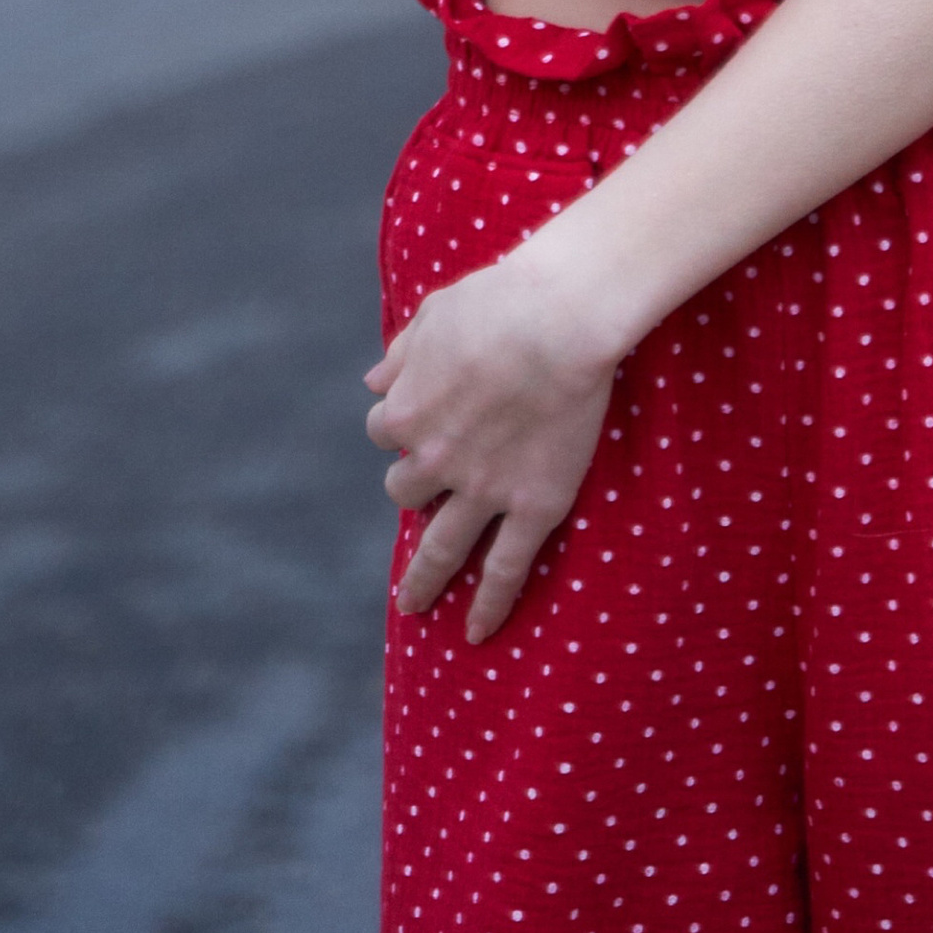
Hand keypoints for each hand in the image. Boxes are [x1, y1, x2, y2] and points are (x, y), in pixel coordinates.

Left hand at [364, 240, 621, 635]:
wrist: (559, 318)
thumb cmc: (497, 299)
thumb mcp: (432, 316)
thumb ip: (400, 355)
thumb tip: (373, 382)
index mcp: (404, 413)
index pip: (386, 429)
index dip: (404, 422)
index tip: (422, 416)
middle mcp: (434, 462)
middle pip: (405, 490)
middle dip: (415, 487)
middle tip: (431, 488)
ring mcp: (482, 491)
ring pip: (442, 548)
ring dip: (424, 579)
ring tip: (414, 604)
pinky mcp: (532, 507)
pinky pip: (506, 570)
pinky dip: (490, 604)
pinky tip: (478, 632)